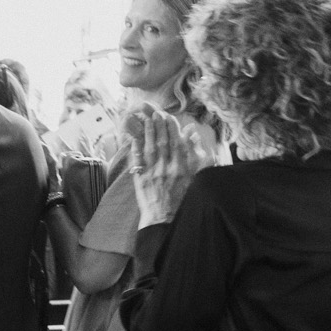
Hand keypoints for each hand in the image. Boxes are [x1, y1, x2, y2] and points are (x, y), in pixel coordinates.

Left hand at [126, 109, 205, 225]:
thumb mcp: (196, 177)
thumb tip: (192, 134)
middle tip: (155, 111)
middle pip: (163, 141)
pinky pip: (137, 158)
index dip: (172, 128)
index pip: (177, 142)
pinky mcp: (141, 178)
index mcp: (183, 168)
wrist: (165, 218)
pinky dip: (136, 145)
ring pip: (150, 147)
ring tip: (146, 117)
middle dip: (159, 125)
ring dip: (148, 131)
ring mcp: (153, 173)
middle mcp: (168, 168)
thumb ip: (196, 155)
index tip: (168, 116)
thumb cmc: (183, 199)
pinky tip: (134, 134)